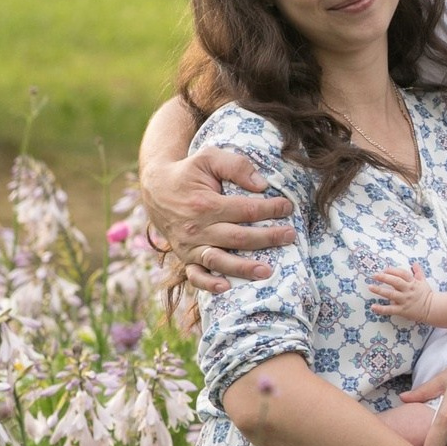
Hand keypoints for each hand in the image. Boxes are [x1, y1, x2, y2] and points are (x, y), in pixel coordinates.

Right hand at [142, 148, 295, 293]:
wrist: (156, 188)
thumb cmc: (189, 172)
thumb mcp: (209, 158)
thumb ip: (236, 166)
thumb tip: (262, 185)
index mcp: (204, 203)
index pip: (245, 209)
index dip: (270, 209)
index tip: (288, 207)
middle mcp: (196, 228)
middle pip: (238, 237)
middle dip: (268, 238)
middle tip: (290, 236)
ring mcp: (189, 246)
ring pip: (220, 260)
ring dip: (244, 268)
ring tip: (268, 272)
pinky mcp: (184, 257)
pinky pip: (195, 275)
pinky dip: (208, 284)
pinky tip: (225, 287)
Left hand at [369, 263, 435, 322]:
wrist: (433, 309)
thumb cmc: (426, 295)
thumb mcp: (423, 281)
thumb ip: (418, 272)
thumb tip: (414, 263)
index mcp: (412, 283)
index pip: (402, 274)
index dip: (393, 271)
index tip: (385, 269)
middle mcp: (408, 290)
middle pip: (395, 282)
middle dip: (384, 278)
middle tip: (374, 275)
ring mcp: (405, 300)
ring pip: (391, 294)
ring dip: (380, 290)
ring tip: (370, 287)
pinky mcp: (402, 310)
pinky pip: (390, 309)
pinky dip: (381, 309)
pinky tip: (373, 307)